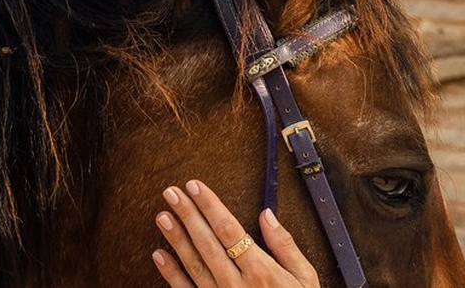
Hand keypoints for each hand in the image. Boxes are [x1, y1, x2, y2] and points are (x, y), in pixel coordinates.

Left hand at [152, 179, 319, 287]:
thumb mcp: (304, 277)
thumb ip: (285, 245)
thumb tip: (267, 215)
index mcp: (261, 271)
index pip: (229, 230)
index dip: (210, 206)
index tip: (196, 187)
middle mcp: (237, 285)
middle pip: (207, 243)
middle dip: (188, 215)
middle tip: (172, 193)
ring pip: (194, 265)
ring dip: (176, 239)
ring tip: (163, 216)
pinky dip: (171, 274)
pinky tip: (159, 255)